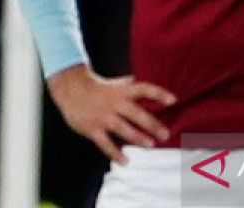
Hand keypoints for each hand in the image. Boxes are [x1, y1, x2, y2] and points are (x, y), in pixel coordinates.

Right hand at [47, 64, 176, 163]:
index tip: (173, 100)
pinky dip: (115, 153)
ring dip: (137, 137)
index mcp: (121, 91)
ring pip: (122, 128)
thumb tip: (145, 82)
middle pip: (136, 113)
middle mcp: (114, 103)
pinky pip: (105, 143)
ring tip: (150, 145)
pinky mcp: (93, 129)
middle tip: (166, 134)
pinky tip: (126, 161)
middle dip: (151, 124)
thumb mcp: (114, 84)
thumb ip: (129, 85)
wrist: (70, 90)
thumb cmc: (96, 88)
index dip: (158, 94)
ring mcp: (103, 117)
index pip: (143, 89)